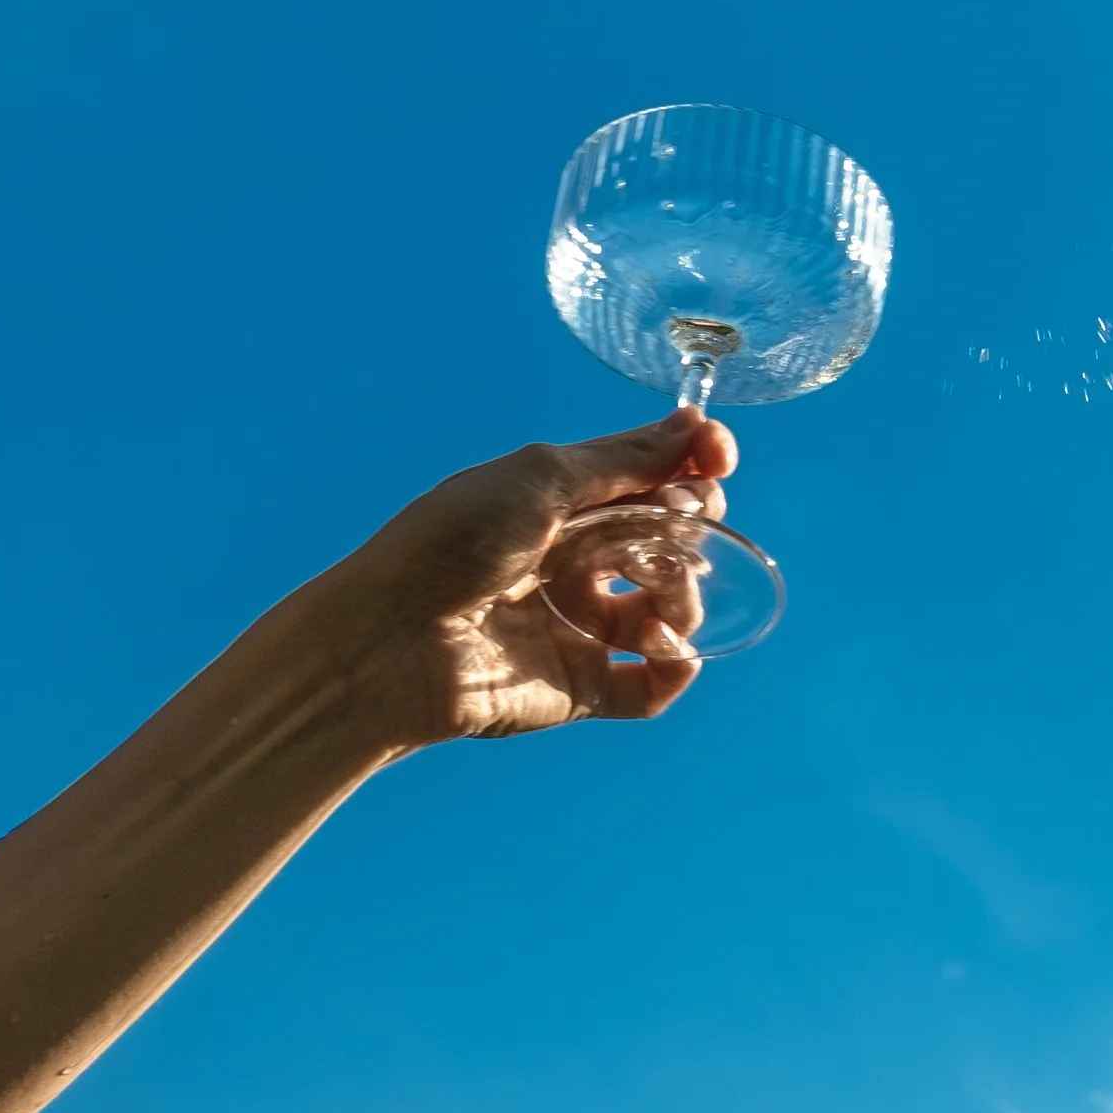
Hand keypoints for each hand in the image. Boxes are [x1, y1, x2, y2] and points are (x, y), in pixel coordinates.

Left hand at [329, 411, 739, 746]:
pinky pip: (652, 684)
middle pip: (666, 542)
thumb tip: (697, 425)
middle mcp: (572, 560)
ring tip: (658, 607)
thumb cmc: (451, 542)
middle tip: (681, 530)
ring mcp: (577, 625)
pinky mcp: (580, 686)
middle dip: (690, 531)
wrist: (392, 640)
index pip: (647, 479)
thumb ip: (625, 459)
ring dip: (683, 599)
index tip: (720, 459)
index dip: (691, 467)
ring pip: (667, 611)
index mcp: (558, 502)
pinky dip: (676, 669)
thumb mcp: (540, 478)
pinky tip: (670, 652)